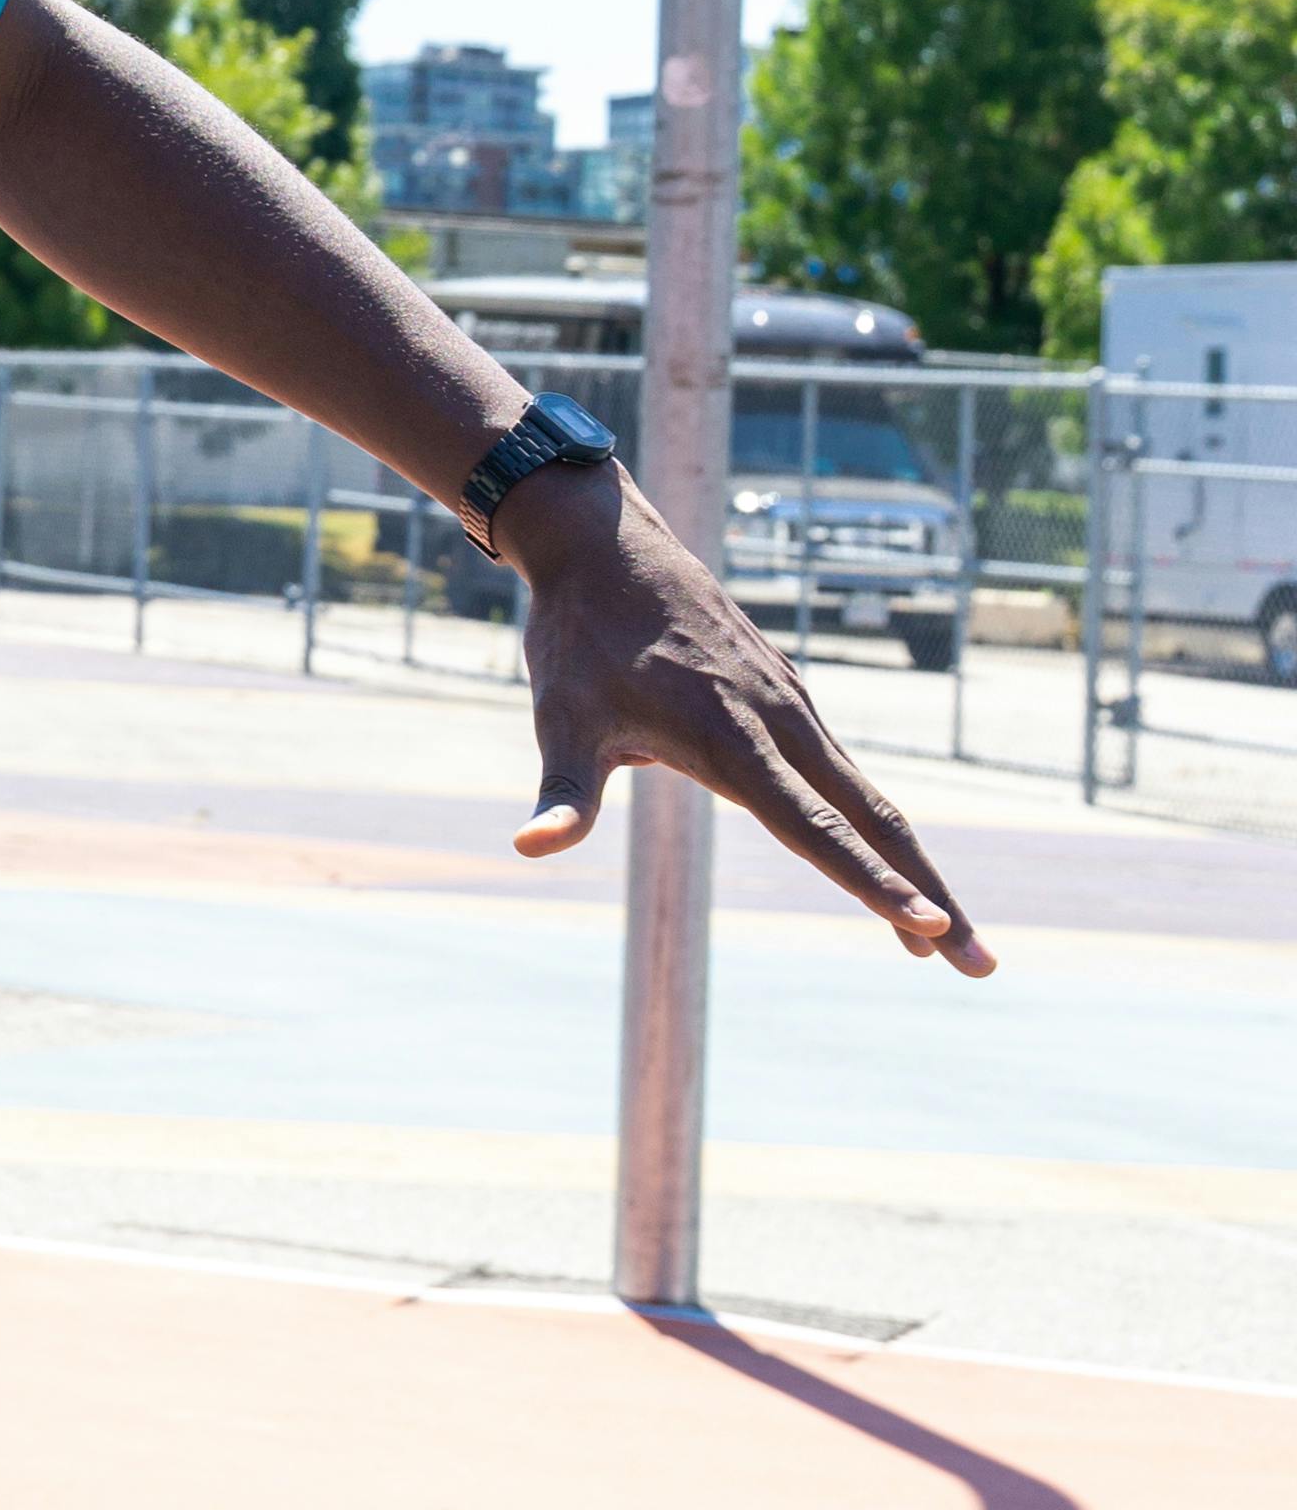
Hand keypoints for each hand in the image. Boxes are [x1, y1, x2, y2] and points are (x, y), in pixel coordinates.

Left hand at [506, 468, 995, 971]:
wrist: (602, 543)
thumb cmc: (577, 638)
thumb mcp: (561, 719)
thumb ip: (563, 794)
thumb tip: (528, 847)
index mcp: (730, 737)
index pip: (813, 829)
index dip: (871, 883)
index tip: (930, 926)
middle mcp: (777, 720)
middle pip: (873, 820)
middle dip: (930, 895)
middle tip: (981, 965)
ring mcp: (790, 705)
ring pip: (868, 797)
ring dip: (912, 866)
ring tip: (945, 935)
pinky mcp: (787, 694)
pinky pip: (845, 771)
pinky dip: (878, 824)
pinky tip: (893, 863)